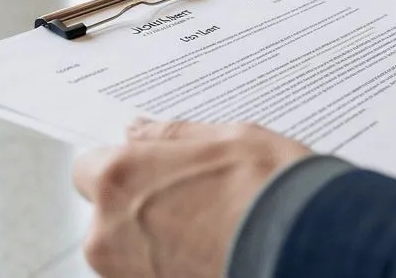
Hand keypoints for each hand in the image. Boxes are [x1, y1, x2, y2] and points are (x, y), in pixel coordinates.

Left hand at [72, 120, 311, 277]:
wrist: (306, 249)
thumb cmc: (269, 192)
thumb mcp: (228, 138)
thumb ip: (171, 136)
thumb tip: (139, 131)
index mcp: (120, 177)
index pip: (89, 167)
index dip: (123, 166)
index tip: (149, 167)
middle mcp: (110, 231)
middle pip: (106, 214)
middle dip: (139, 205)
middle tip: (192, 198)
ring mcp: (128, 274)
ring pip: (127, 250)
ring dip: (155, 240)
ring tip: (211, 228)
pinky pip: (148, 273)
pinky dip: (172, 265)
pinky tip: (211, 252)